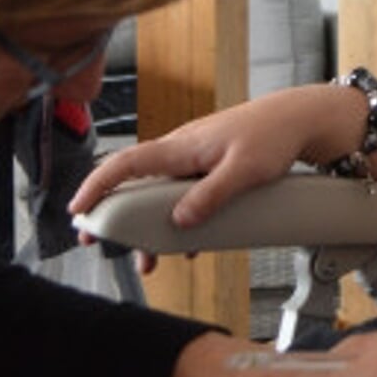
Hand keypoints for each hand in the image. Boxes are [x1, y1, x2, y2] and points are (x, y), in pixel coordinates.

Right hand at [68, 84, 341, 228]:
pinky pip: (180, 193)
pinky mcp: (207, 165)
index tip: (78, 209)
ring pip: (157, 192)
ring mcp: (193, 157)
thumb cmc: (273, 136)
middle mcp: (180, 150)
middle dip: (114, 214)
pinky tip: (188, 244)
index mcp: (181, 147)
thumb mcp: (244, 171)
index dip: (97, 185)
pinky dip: (175, 218)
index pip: (125, 164)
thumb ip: (211, 195)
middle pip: (134, 183)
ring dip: (148, 224)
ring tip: (148, 258)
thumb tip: (180, 220)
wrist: (297, 119)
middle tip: (98, 241)